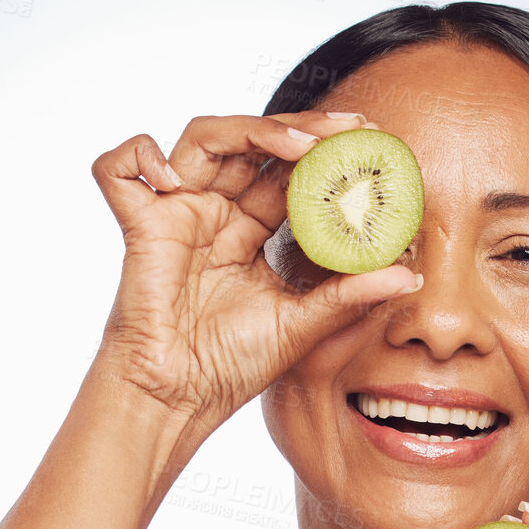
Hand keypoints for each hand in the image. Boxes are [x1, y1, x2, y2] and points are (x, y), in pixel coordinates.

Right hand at [89, 109, 421, 428]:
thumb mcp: (303, 326)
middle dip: (303, 128)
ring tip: (299, 146)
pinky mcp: (139, 226)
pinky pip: (119, 171)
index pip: (287, 173)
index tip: (370, 144)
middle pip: (252, 143)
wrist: (179, 400)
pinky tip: (173, 179)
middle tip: (350, 130)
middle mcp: (213, 213)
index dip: (325, 154)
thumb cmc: (230, 366)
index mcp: (248, 229)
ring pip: (202, 138)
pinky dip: (138, 157)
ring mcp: (176, 214)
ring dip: (250, 129)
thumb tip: (410, 275)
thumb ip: (350, 295)